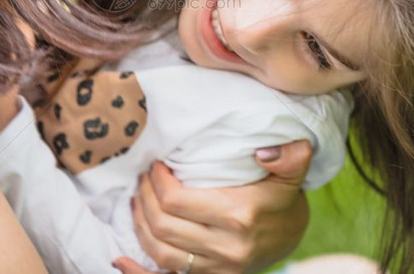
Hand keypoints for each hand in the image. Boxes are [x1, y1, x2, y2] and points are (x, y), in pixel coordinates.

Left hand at [128, 140, 311, 272]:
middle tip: (144, 178)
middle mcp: (227, 247)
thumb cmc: (283, 198)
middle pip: (164, 226)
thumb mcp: (292, 173)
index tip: (157, 165)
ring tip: (138, 200)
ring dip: (140, 224)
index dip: (158, 181)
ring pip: (160, 252)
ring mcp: (219, 268)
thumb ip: (290, 156)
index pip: (177, 201)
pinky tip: (120, 260)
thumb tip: (263, 152)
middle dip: (146, 197)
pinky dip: (139, 272)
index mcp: (239, 215)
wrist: (294, 235)